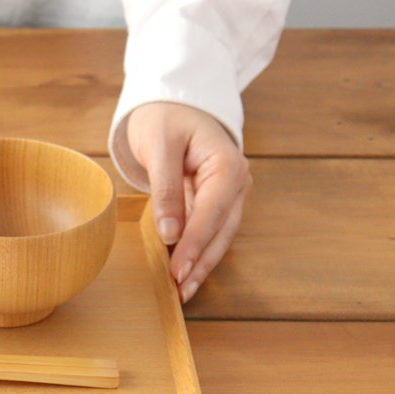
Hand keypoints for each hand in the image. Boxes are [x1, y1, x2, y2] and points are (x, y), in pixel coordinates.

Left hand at [125, 102, 252, 302]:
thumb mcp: (159, 147)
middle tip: (180, 290)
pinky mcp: (214, 200)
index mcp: (227, 164)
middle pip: (221, 230)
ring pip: (218, 235)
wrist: (171, 103)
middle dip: (201, 262)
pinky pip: (208, 229)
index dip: (195, 244)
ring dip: (201, 262)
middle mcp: (235, 181)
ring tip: (182, 290)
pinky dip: (196, 250)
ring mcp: (228, 193)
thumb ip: (166, 189)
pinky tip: (183, 271)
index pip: (212, 212)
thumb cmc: (164, 118)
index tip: (178, 270)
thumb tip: (170, 233)